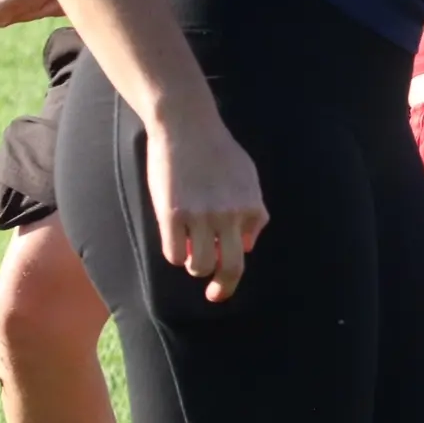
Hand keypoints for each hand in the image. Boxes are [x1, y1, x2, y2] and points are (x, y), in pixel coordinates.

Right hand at [149, 107, 266, 301]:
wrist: (187, 127)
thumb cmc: (217, 151)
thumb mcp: (247, 177)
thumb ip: (252, 210)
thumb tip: (248, 245)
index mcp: (251, 205)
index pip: (248, 248)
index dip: (236, 257)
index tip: (226, 260)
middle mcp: (229, 214)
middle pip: (231, 266)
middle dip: (224, 287)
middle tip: (216, 295)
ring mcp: (200, 215)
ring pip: (200, 265)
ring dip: (195, 266)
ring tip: (191, 253)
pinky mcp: (171, 214)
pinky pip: (173, 254)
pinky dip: (175, 255)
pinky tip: (175, 241)